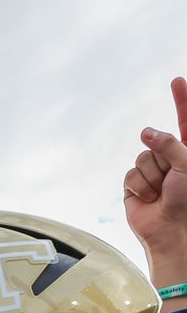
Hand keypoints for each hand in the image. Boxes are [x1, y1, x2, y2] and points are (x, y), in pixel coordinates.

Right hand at [123, 78, 186, 275]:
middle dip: (163, 159)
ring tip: (161, 192)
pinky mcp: (135, 185)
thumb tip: (146, 133)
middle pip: (156, 140)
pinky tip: (149, 199)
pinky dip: (140, 187)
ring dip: (152, 177)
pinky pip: (131, 174)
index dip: (182, 100)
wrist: (171, 232)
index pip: (185, 120)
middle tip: (173, 179)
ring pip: (142, 158)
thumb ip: (169, 143)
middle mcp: (170, 159)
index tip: (177, 80)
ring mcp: (152, 172)